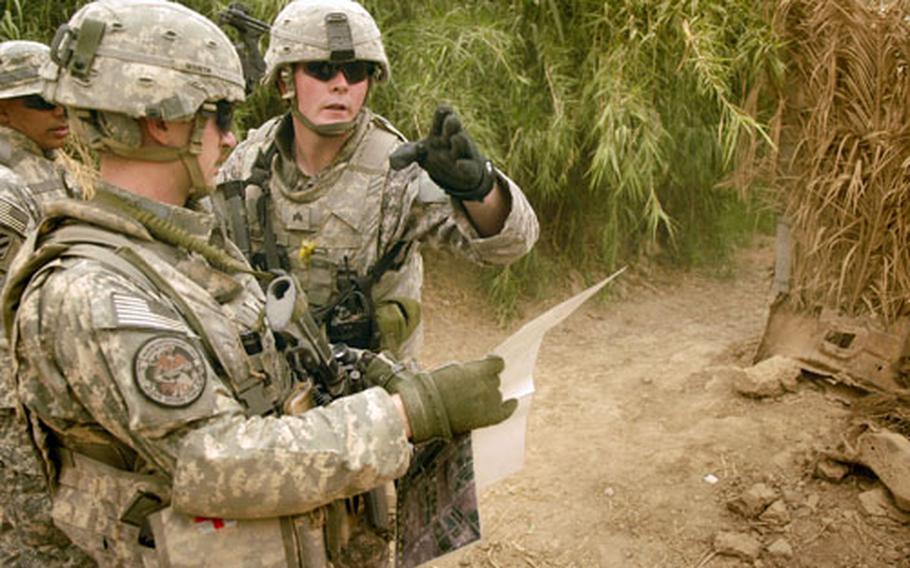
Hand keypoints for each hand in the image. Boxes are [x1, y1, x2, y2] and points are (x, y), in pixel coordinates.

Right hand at [366, 354, 516, 442]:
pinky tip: (513, 402)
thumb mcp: (452, 370)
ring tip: (478, 397)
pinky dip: (509, 407)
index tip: (492, 362)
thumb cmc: (434, 388)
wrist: (424, 411)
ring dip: (490, 394)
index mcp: (476, 371)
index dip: (495, 362)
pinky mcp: (486, 418)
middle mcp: (485, 387)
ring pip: (496, 395)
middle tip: (475, 385)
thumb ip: (470, 370)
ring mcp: (487, 403)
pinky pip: (505, 412)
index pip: (498, 363)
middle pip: (495, 380)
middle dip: (487, 381)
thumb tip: (481, 371)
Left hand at [388, 105, 495, 200]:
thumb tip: (392, 163)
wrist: (458, 174)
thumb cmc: (436, 155)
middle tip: (451, 121)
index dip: (443, 112)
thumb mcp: (418, 153)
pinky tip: (459, 165)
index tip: (443, 110)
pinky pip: (469, 167)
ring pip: (462, 143)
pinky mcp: (469, 170)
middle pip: (453, 125)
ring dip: (459, 140)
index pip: (444, 114)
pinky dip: (465, 165)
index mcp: (440, 129)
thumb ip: (405, 154)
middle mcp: (452, 138)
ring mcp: (462, 153)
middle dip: (451, 123)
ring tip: (456, 138)